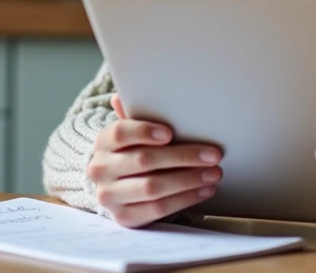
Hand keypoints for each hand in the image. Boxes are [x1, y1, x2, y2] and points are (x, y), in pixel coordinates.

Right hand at [87, 94, 222, 227]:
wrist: (115, 184)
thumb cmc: (131, 150)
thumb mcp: (132, 132)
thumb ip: (134, 114)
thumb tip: (121, 97)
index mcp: (103, 142)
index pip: (120, 133)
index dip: (144, 131)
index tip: (170, 133)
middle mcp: (101, 169)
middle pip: (144, 161)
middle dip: (183, 157)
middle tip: (213, 155)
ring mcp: (110, 196)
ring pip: (153, 187)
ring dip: (189, 180)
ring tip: (214, 173)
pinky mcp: (124, 217)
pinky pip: (158, 209)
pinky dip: (185, 200)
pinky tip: (204, 190)